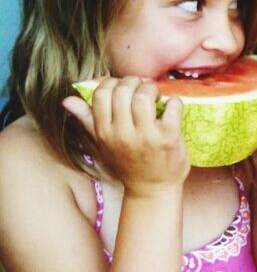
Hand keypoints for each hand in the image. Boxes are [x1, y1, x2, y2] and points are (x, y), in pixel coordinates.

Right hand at [63, 77, 188, 195]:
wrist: (152, 189)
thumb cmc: (128, 164)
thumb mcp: (103, 144)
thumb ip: (87, 120)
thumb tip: (68, 100)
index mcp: (105, 131)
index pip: (101, 94)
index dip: (112, 82)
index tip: (122, 86)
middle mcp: (122, 133)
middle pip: (123, 91)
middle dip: (134, 81)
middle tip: (142, 86)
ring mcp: (146, 136)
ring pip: (144, 97)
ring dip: (152, 89)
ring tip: (155, 95)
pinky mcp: (168, 139)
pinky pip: (172, 108)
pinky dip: (174, 102)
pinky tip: (171, 106)